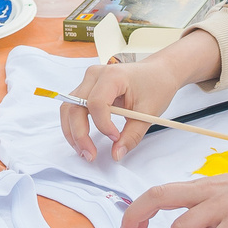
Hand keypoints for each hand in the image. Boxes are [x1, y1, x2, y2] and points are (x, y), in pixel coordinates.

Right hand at [59, 31, 225, 158]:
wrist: (158, 72)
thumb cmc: (156, 86)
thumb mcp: (149, 113)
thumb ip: (131, 135)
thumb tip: (116, 154)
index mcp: (113, 76)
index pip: (96, 103)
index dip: (102, 125)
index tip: (115, 138)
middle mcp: (95, 75)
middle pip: (75, 106)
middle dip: (79, 134)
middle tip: (90, 155)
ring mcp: (89, 80)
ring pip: (69, 108)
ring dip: (72, 132)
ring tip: (84, 151)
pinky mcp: (87, 88)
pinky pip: (74, 107)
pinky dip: (75, 126)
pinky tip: (84, 140)